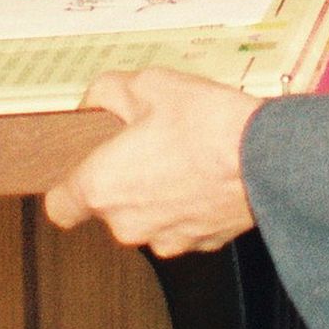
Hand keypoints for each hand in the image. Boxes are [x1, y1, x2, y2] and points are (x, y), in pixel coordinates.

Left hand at [41, 70, 263, 255]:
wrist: (269, 157)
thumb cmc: (207, 124)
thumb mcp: (149, 84)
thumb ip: (107, 92)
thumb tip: (95, 100)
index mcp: (102, 187)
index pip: (59, 207)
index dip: (67, 187)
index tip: (81, 170)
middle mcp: (128, 223)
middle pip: (109, 208)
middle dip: (124, 180)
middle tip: (146, 144)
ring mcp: (166, 239)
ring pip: (148, 218)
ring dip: (157, 195)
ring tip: (183, 157)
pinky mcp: (202, 244)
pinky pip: (182, 224)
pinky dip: (189, 205)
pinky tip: (205, 174)